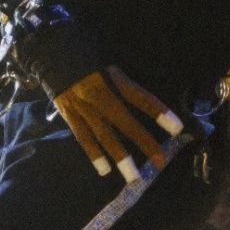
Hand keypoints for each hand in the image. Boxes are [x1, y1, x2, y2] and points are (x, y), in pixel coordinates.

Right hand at [51, 67, 183, 182]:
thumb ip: (124, 83)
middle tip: (159, 161)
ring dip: (120, 157)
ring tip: (133, 177)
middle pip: (124, 121)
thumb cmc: (87, 56)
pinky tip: (104, 170)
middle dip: (143, 141)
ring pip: (103, 135)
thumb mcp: (110, 63)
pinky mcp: (68, 114)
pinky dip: (93, 154)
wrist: (51, 52)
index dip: (158, 112)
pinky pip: (82, 137)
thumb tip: (145, 103)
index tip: (177, 128)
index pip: (139, 97)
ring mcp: (82, 107)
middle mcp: (98, 94)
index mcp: (112, 78)